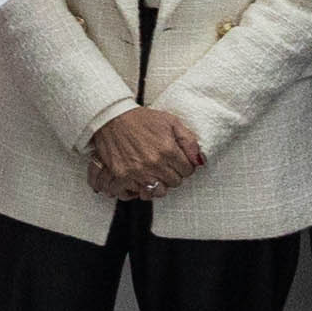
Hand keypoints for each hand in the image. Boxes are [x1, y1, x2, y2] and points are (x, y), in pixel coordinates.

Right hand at [85, 108, 206, 197]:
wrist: (112, 118)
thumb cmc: (141, 119)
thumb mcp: (171, 122)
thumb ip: (189, 141)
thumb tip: (199, 160)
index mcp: (168, 150)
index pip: (188, 170)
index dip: (184, 165)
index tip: (177, 161)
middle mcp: (154, 163)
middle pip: (175, 182)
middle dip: (173, 174)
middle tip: (165, 165)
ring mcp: (138, 172)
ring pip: (159, 191)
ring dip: (159, 183)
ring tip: (154, 173)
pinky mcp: (123, 176)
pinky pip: (138, 193)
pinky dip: (141, 188)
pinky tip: (141, 179)